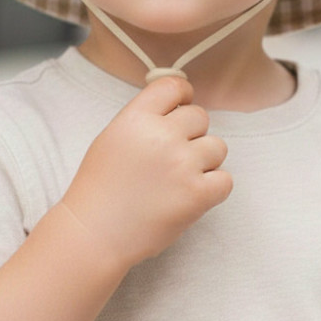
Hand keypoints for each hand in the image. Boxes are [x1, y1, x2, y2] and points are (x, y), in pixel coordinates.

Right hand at [59, 76, 231, 269]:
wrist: (94, 233)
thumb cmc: (99, 188)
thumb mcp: (112, 137)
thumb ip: (143, 118)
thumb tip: (176, 108)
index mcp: (137, 118)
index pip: (174, 86)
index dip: (183, 96)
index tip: (182, 108)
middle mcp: (161, 135)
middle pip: (200, 117)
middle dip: (192, 134)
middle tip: (173, 157)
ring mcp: (182, 164)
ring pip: (217, 147)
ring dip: (204, 161)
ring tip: (181, 178)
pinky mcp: (198, 194)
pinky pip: (225, 179)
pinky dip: (213, 188)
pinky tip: (191, 194)